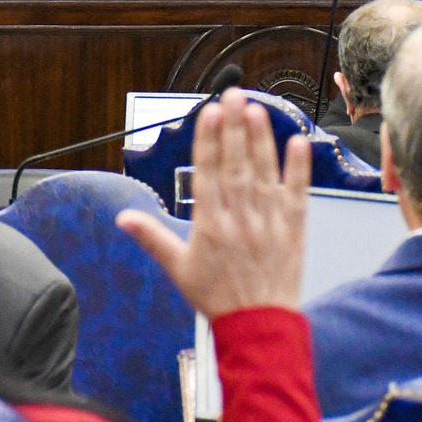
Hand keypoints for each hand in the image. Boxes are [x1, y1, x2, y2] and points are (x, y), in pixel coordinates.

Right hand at [116, 88, 308, 317]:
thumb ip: (152, 238)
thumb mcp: (178, 269)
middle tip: (234, 94)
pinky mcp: (294, 228)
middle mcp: (239, 218)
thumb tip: (123, 218)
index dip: (209, 140)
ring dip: (262, 139)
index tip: (210, 112)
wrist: (258, 327)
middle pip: (236, 164)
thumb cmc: (216, 297)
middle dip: (234, 127)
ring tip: (257, 109)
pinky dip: (298, 167)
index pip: (208, 172)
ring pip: (264, 172)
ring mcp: (268, 221)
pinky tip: (298, 141)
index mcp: (210, 225)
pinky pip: (297, 192)